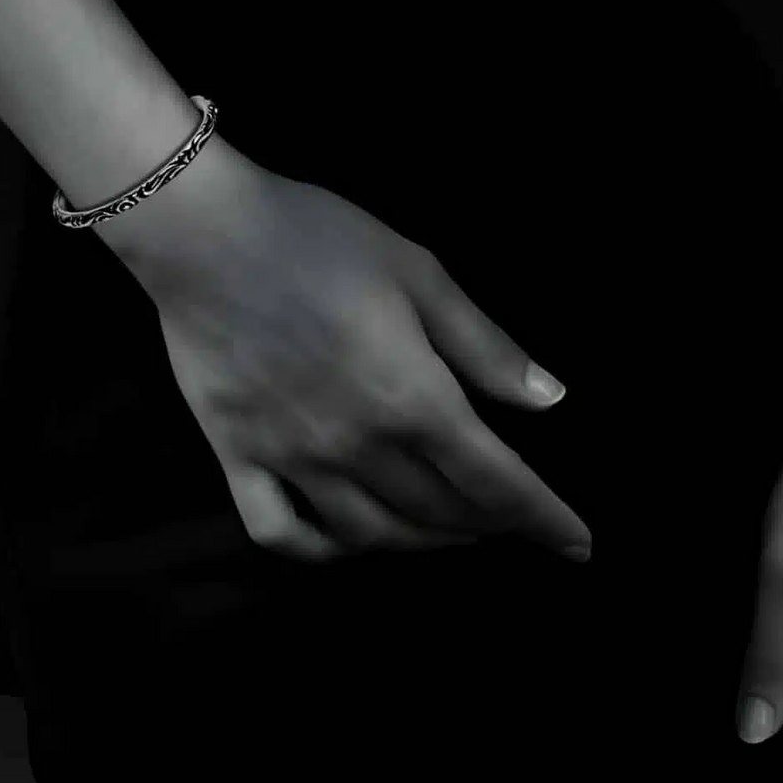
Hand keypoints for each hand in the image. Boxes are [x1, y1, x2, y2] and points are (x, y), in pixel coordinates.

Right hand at [97, 138, 594, 564]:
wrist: (203, 232)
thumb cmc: (317, 237)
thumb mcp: (419, 273)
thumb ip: (485, 345)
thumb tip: (549, 401)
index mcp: (412, 398)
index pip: (497, 483)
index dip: (544, 519)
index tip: (579, 544)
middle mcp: (357, 445)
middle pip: (441, 513)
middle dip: (489, 525)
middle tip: (512, 521)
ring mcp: (293, 460)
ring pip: (371, 536)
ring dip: (422, 542)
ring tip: (447, 529)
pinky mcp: (237, 458)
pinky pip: (283, 534)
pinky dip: (323, 551)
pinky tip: (347, 538)